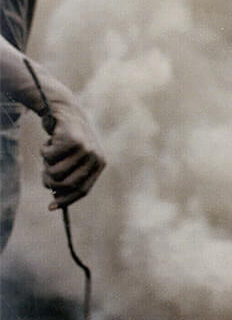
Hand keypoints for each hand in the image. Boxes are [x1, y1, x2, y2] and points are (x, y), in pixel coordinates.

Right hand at [40, 95, 105, 209]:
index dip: (65, 200)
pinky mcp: (72, 141)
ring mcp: (85, 149)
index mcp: (99, 164)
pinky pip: (48, 157)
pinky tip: (51, 140)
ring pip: (55, 172)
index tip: (50, 207)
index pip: (82, 190)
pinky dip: (44, 150)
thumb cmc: (68, 139)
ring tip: (50, 152)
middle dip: (50, 181)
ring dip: (46, 164)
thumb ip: (69, 176)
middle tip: (44, 171)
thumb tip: (57, 199)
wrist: (66, 111)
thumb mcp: (74, 158)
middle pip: (66, 184)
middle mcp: (95, 157)